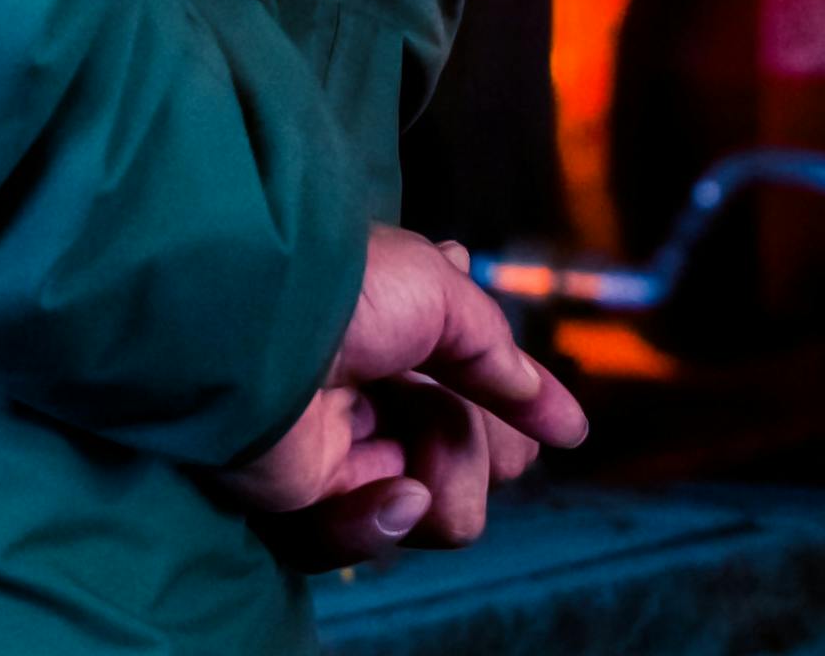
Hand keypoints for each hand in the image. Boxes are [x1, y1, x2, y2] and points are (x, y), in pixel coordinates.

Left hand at [210, 228, 590, 561]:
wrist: (256, 331)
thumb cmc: (344, 290)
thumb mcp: (445, 293)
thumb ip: (504, 361)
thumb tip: (568, 426)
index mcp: (399, 326)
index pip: (483, 386)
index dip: (517, 408)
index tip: (556, 424)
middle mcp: (374, 387)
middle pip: (479, 455)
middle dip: (487, 448)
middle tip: (462, 424)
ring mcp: (346, 445)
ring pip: (445, 506)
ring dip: (448, 483)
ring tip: (413, 457)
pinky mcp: (312, 497)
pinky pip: (377, 534)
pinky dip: (386, 521)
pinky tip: (389, 495)